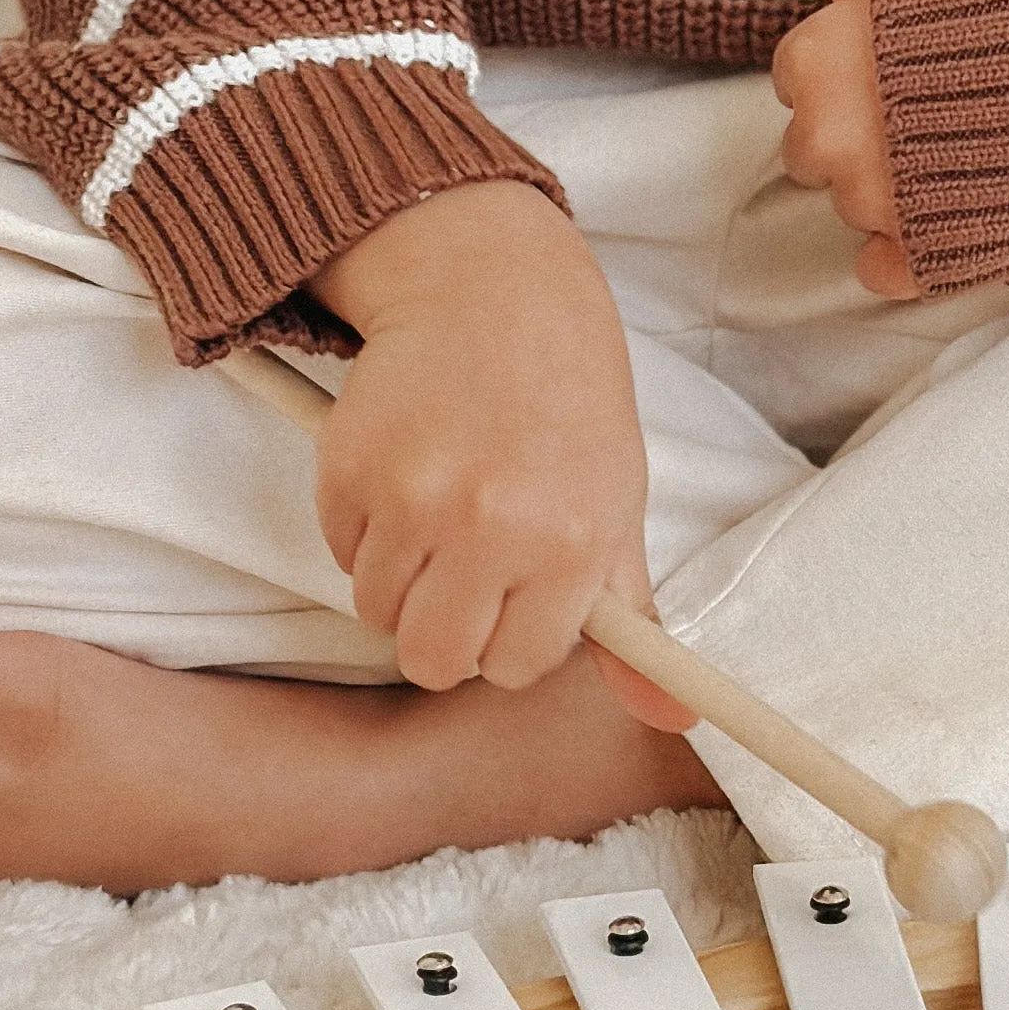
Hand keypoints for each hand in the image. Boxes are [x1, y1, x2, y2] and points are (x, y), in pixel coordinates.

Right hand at [299, 182, 681, 710]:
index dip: (513, 639)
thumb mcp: (617, 502)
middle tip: (465, 573)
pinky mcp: (348, 467)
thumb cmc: (567, 400)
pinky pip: (340, 549)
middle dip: (445, 633)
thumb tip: (668, 720)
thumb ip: (630, 620)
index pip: (517, 666)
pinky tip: (404, 470)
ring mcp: (411, 497)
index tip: (516, 599)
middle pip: (433, 659)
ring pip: (378, 609)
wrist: (493, 288)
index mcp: (570, 542)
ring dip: (401, 578)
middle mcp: (490, 526)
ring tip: (440, 507)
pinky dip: (363, 528)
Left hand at [770, 0, 916, 298]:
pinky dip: (905, 258)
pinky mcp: (917, 252)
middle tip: (919, 121)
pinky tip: (943, 227)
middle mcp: (826, 134)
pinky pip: (882, 270)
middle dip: (854, 140)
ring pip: (853, 206)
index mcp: (816, 61)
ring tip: (960, 159)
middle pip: (813, 150)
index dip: (843, 79)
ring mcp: (869, 201)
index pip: (797, 80)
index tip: (883, 76)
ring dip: (889, 191)